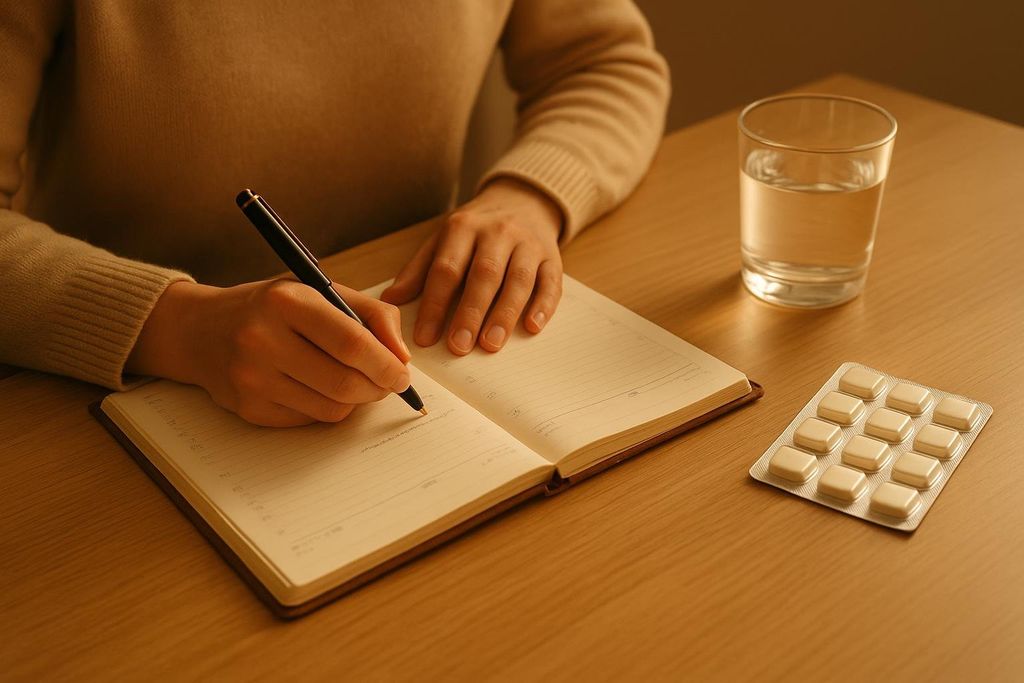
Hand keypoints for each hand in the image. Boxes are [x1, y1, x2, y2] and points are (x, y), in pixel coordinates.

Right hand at [127, 279, 411, 426]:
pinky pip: (310, 420)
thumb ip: (369, 313)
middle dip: (378, 387)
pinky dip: (327, 407)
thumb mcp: (317, 290)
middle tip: (387, 382)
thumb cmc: (270, 308)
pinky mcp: (249, 409)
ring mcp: (252, 378)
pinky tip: (318, 387)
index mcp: (285, 301)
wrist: (199, 331)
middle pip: (345, 382)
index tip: (402, 373)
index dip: (386, 364)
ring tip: (355, 381)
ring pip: (332, 408)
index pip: (352, 343)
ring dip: (357, 400)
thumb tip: (401, 355)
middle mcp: (262, 339)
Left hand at [382, 178, 563, 354]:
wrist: (523, 200)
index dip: (434, 305)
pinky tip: (532, 326)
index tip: (425, 338)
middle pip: (484, 274)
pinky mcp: (552, 257)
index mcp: (463, 227)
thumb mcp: (443, 240)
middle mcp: (498, 232)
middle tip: (458, 346)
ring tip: (490, 344)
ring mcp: (528, 244)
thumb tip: (391, 301)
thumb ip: (418, 270)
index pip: (446, 269)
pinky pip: (550, 282)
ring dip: (504, 314)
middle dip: (470, 312)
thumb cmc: (476, 230)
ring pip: (518, 280)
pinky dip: (543, 305)